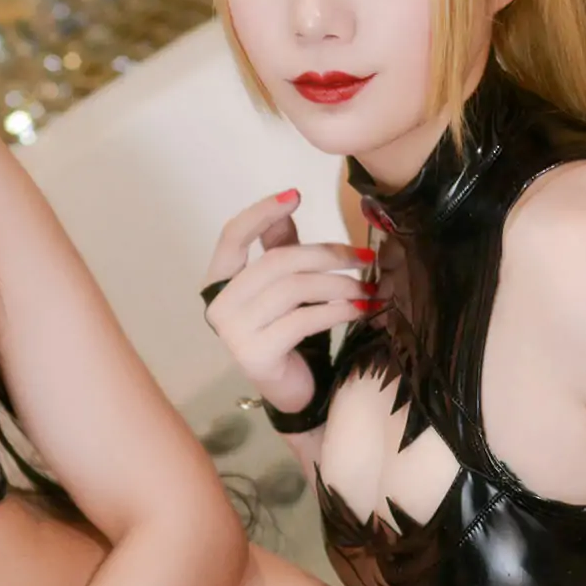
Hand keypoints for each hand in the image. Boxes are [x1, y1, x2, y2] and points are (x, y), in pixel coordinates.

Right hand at [203, 188, 375, 414]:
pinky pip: (303, 319)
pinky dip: (337, 310)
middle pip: (276, 261)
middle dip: (326, 254)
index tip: (295, 195)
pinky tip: (358, 308)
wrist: (293, 391)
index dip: (261, 213)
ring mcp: (233, 332)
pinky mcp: (256, 354)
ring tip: (367, 287)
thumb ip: (281, 246)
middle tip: (363, 255)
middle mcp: (219, 305)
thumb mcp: (286, 284)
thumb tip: (290, 199)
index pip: (232, 236)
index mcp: (219, 282)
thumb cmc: (288, 332)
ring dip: (339, 284)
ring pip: (293, 288)